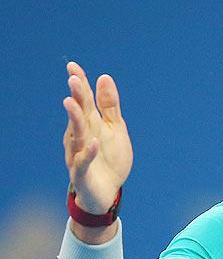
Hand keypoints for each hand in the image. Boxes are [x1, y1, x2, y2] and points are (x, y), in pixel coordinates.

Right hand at [63, 62, 132, 214]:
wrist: (108, 192)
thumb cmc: (109, 158)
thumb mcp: (115, 129)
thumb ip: (110, 106)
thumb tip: (104, 77)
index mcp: (89, 124)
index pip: (83, 101)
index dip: (79, 84)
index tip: (73, 66)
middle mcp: (80, 136)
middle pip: (78, 114)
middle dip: (76, 97)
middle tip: (73, 79)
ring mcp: (79, 154)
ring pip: (76, 135)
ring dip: (74, 119)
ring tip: (72, 103)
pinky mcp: (83, 172)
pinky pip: (83, 161)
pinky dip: (88, 152)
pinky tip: (93, 141)